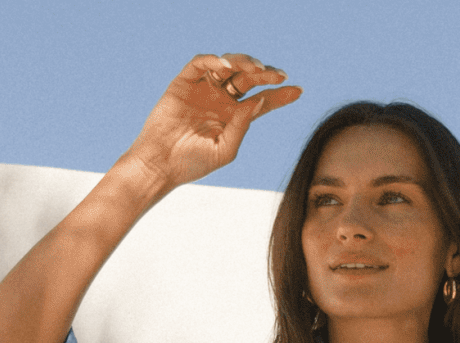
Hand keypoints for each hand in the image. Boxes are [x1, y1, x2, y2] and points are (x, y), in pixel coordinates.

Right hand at [124, 53, 300, 191]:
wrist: (160, 164)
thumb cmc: (192, 163)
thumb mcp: (225, 149)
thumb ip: (242, 125)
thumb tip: (260, 101)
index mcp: (234, 117)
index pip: (262, 101)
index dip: (280, 95)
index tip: (299, 90)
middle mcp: (221, 99)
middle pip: (249, 79)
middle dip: (265, 74)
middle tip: (279, 75)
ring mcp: (204, 88)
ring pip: (229, 65)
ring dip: (244, 63)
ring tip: (256, 69)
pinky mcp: (185, 81)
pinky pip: (202, 63)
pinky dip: (215, 61)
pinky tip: (227, 67)